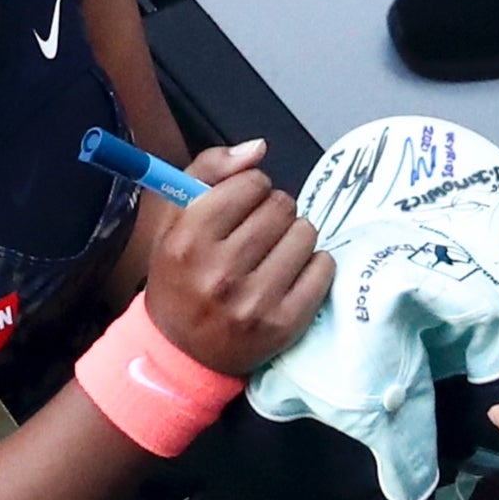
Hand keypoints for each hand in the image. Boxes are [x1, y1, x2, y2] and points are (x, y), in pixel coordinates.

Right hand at [144, 142, 332, 375]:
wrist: (181, 351)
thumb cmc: (180, 276)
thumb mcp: (175, 220)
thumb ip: (209, 171)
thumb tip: (259, 148)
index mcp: (188, 240)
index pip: (251, 184)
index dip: (252, 188)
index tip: (244, 204)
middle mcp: (220, 272)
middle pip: (282, 206)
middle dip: (274, 211)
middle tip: (260, 232)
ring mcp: (255, 302)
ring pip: (306, 233)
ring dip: (295, 235)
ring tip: (275, 252)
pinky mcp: (285, 324)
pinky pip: (323, 267)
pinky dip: (314, 263)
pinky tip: (292, 273)